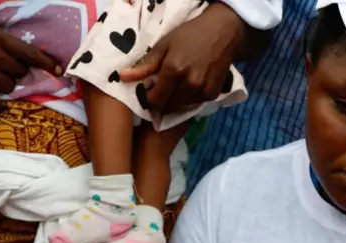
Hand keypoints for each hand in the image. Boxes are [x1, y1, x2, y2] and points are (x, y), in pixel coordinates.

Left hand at [119, 2, 245, 114]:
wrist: (223, 32)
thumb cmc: (190, 35)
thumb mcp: (164, 45)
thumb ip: (144, 65)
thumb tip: (122, 78)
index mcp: (173, 71)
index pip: (154, 101)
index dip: (149, 99)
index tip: (149, 91)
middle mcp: (189, 84)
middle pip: (167, 108)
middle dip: (161, 101)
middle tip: (162, 87)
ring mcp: (202, 91)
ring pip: (180, 107)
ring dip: (175, 100)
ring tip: (177, 84)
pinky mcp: (213, 94)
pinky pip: (194, 104)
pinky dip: (189, 98)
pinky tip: (190, 84)